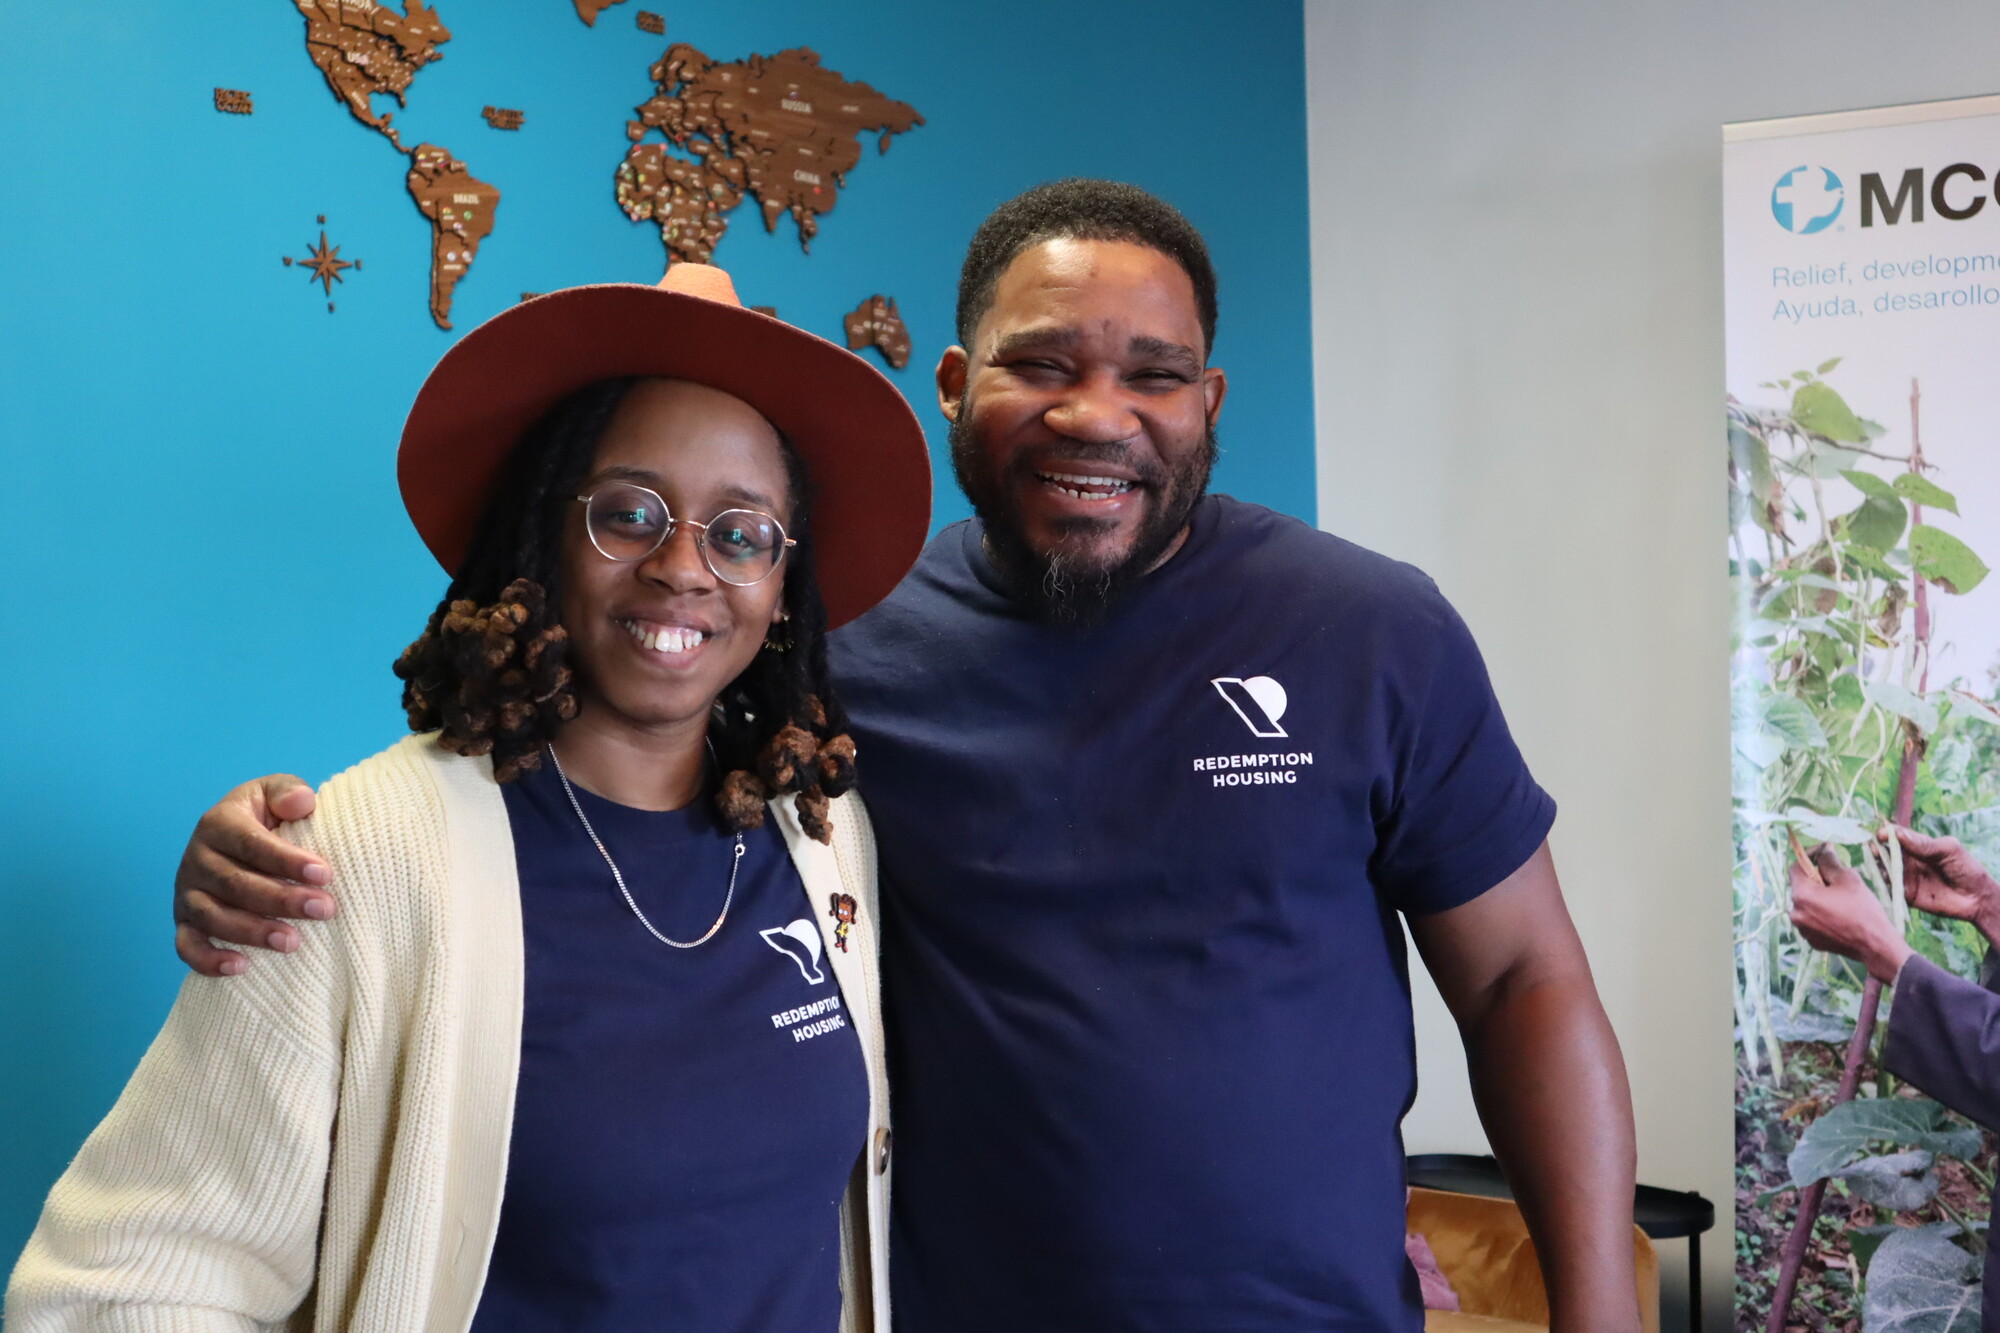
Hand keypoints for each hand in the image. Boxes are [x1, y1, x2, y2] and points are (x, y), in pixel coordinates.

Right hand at [174, 775, 330, 976]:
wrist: (234, 839)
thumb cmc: (265, 817)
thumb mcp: (276, 792)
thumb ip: (288, 791)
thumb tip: (302, 803)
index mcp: (219, 823)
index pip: (251, 844)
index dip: (287, 860)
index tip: (325, 874)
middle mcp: (197, 858)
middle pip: (235, 884)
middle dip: (281, 900)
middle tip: (324, 909)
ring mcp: (187, 892)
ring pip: (212, 917)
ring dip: (252, 932)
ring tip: (292, 942)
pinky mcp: (184, 921)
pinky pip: (187, 945)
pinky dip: (208, 959)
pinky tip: (240, 968)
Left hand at [1788, 844, 1910, 984]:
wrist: (1875, 946)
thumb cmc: (1863, 910)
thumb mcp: (1848, 879)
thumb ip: (1830, 862)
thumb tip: (1823, 849)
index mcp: (1801, 896)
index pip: (1795, 868)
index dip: (1809, 857)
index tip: (1824, 853)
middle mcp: (1795, 913)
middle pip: (1800, 886)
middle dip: (1816, 877)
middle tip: (1835, 875)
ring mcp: (1802, 929)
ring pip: (1806, 903)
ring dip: (1818, 895)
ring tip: (1840, 895)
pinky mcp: (1811, 940)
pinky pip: (1812, 919)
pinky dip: (1821, 912)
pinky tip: (1839, 912)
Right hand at [1883, 826, 1999, 936]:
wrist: (1976, 899)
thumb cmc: (1967, 869)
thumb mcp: (1949, 850)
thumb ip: (1925, 844)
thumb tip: (1898, 834)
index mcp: (1918, 845)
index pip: (1897, 835)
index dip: (1887, 833)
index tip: (1881, 834)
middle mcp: (1908, 859)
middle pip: (1885, 851)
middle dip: (1877, 848)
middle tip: (1874, 849)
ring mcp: (1905, 877)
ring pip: (1883, 869)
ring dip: (1877, 866)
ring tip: (1879, 865)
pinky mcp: (1905, 894)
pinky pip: (1889, 888)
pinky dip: (1883, 885)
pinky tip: (1884, 881)